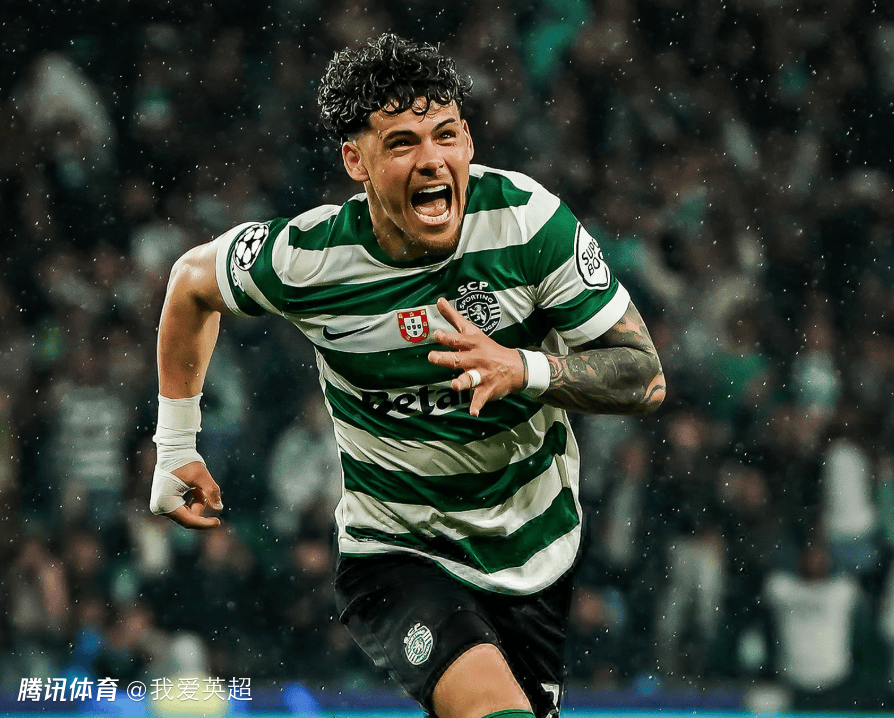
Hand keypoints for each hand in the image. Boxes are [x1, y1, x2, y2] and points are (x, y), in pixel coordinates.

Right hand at [150, 461, 222, 529]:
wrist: (173, 450)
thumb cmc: (186, 461)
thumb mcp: (202, 476)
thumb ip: (211, 492)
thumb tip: (219, 508)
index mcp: (165, 503)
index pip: (188, 520)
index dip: (204, 523)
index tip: (218, 523)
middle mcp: (159, 508)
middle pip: (189, 517)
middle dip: (200, 504)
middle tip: (203, 488)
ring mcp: (160, 506)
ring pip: (188, 513)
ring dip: (198, 501)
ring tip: (197, 485)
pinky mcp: (164, 503)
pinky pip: (184, 508)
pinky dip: (193, 500)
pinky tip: (193, 488)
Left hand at [427, 297, 524, 416]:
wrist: (516, 367)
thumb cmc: (487, 347)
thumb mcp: (472, 331)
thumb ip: (453, 317)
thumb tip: (439, 300)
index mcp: (472, 344)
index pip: (458, 339)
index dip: (447, 337)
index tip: (436, 334)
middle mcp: (476, 358)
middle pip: (459, 358)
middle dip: (446, 358)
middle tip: (432, 357)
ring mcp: (482, 374)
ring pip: (471, 378)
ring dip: (462, 381)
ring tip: (454, 385)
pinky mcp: (487, 389)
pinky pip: (481, 398)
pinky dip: (477, 406)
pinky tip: (473, 412)